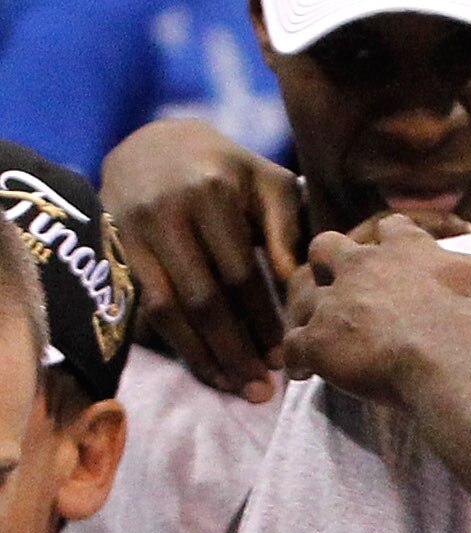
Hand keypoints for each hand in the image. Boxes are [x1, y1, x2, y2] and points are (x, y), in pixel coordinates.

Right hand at [100, 118, 304, 401]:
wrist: (151, 143)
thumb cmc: (226, 170)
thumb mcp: (266, 182)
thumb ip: (286, 227)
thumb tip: (295, 279)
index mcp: (212, 192)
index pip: (240, 273)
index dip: (262, 320)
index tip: (283, 357)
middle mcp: (167, 210)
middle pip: (204, 298)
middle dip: (235, 349)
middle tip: (261, 389)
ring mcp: (133, 229)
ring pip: (169, 309)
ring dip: (203, 356)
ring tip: (234, 387)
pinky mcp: (112, 247)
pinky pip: (144, 306)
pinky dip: (175, 343)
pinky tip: (202, 367)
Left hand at [281, 208, 470, 404]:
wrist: (456, 368)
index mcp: (406, 250)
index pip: (390, 227)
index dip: (389, 237)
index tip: (390, 250)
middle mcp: (362, 267)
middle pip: (326, 246)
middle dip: (327, 261)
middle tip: (336, 284)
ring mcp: (336, 304)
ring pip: (300, 293)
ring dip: (304, 309)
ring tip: (309, 328)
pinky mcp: (320, 342)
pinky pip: (294, 346)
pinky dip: (295, 358)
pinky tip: (300, 371)